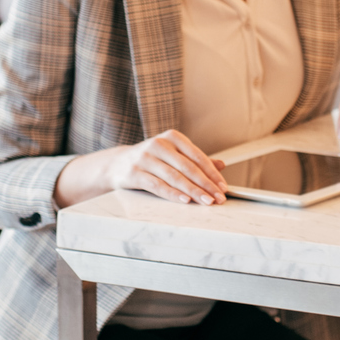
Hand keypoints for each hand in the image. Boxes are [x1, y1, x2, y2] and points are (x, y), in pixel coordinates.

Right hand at [110, 130, 228, 205]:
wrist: (117, 164)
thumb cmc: (151, 160)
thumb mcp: (173, 155)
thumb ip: (195, 160)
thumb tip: (222, 165)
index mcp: (172, 138)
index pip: (197, 156)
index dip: (212, 173)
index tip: (223, 187)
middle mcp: (158, 144)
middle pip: (188, 167)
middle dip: (206, 184)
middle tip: (219, 198)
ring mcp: (145, 158)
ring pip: (174, 177)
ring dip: (193, 191)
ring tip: (206, 201)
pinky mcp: (134, 172)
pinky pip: (157, 185)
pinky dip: (172, 194)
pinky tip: (185, 200)